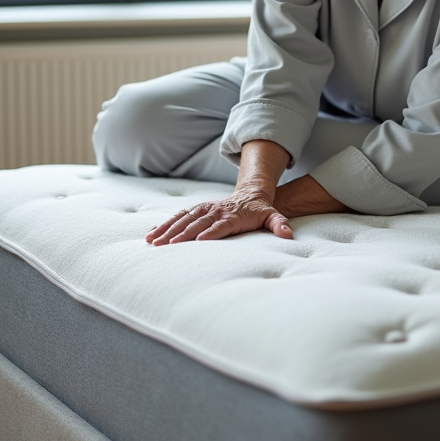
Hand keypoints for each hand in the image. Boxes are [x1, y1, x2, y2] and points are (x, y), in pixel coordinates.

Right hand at [146, 190, 292, 244]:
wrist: (251, 194)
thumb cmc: (260, 210)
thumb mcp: (273, 216)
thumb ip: (279, 224)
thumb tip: (288, 234)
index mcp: (234, 216)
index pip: (221, 225)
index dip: (211, 233)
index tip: (200, 241)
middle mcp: (217, 211)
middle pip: (198, 223)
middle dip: (182, 234)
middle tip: (167, 246)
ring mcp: (205, 209)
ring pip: (184, 219)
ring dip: (168, 230)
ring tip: (153, 242)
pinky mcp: (197, 210)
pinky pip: (179, 217)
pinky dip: (165, 225)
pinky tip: (151, 235)